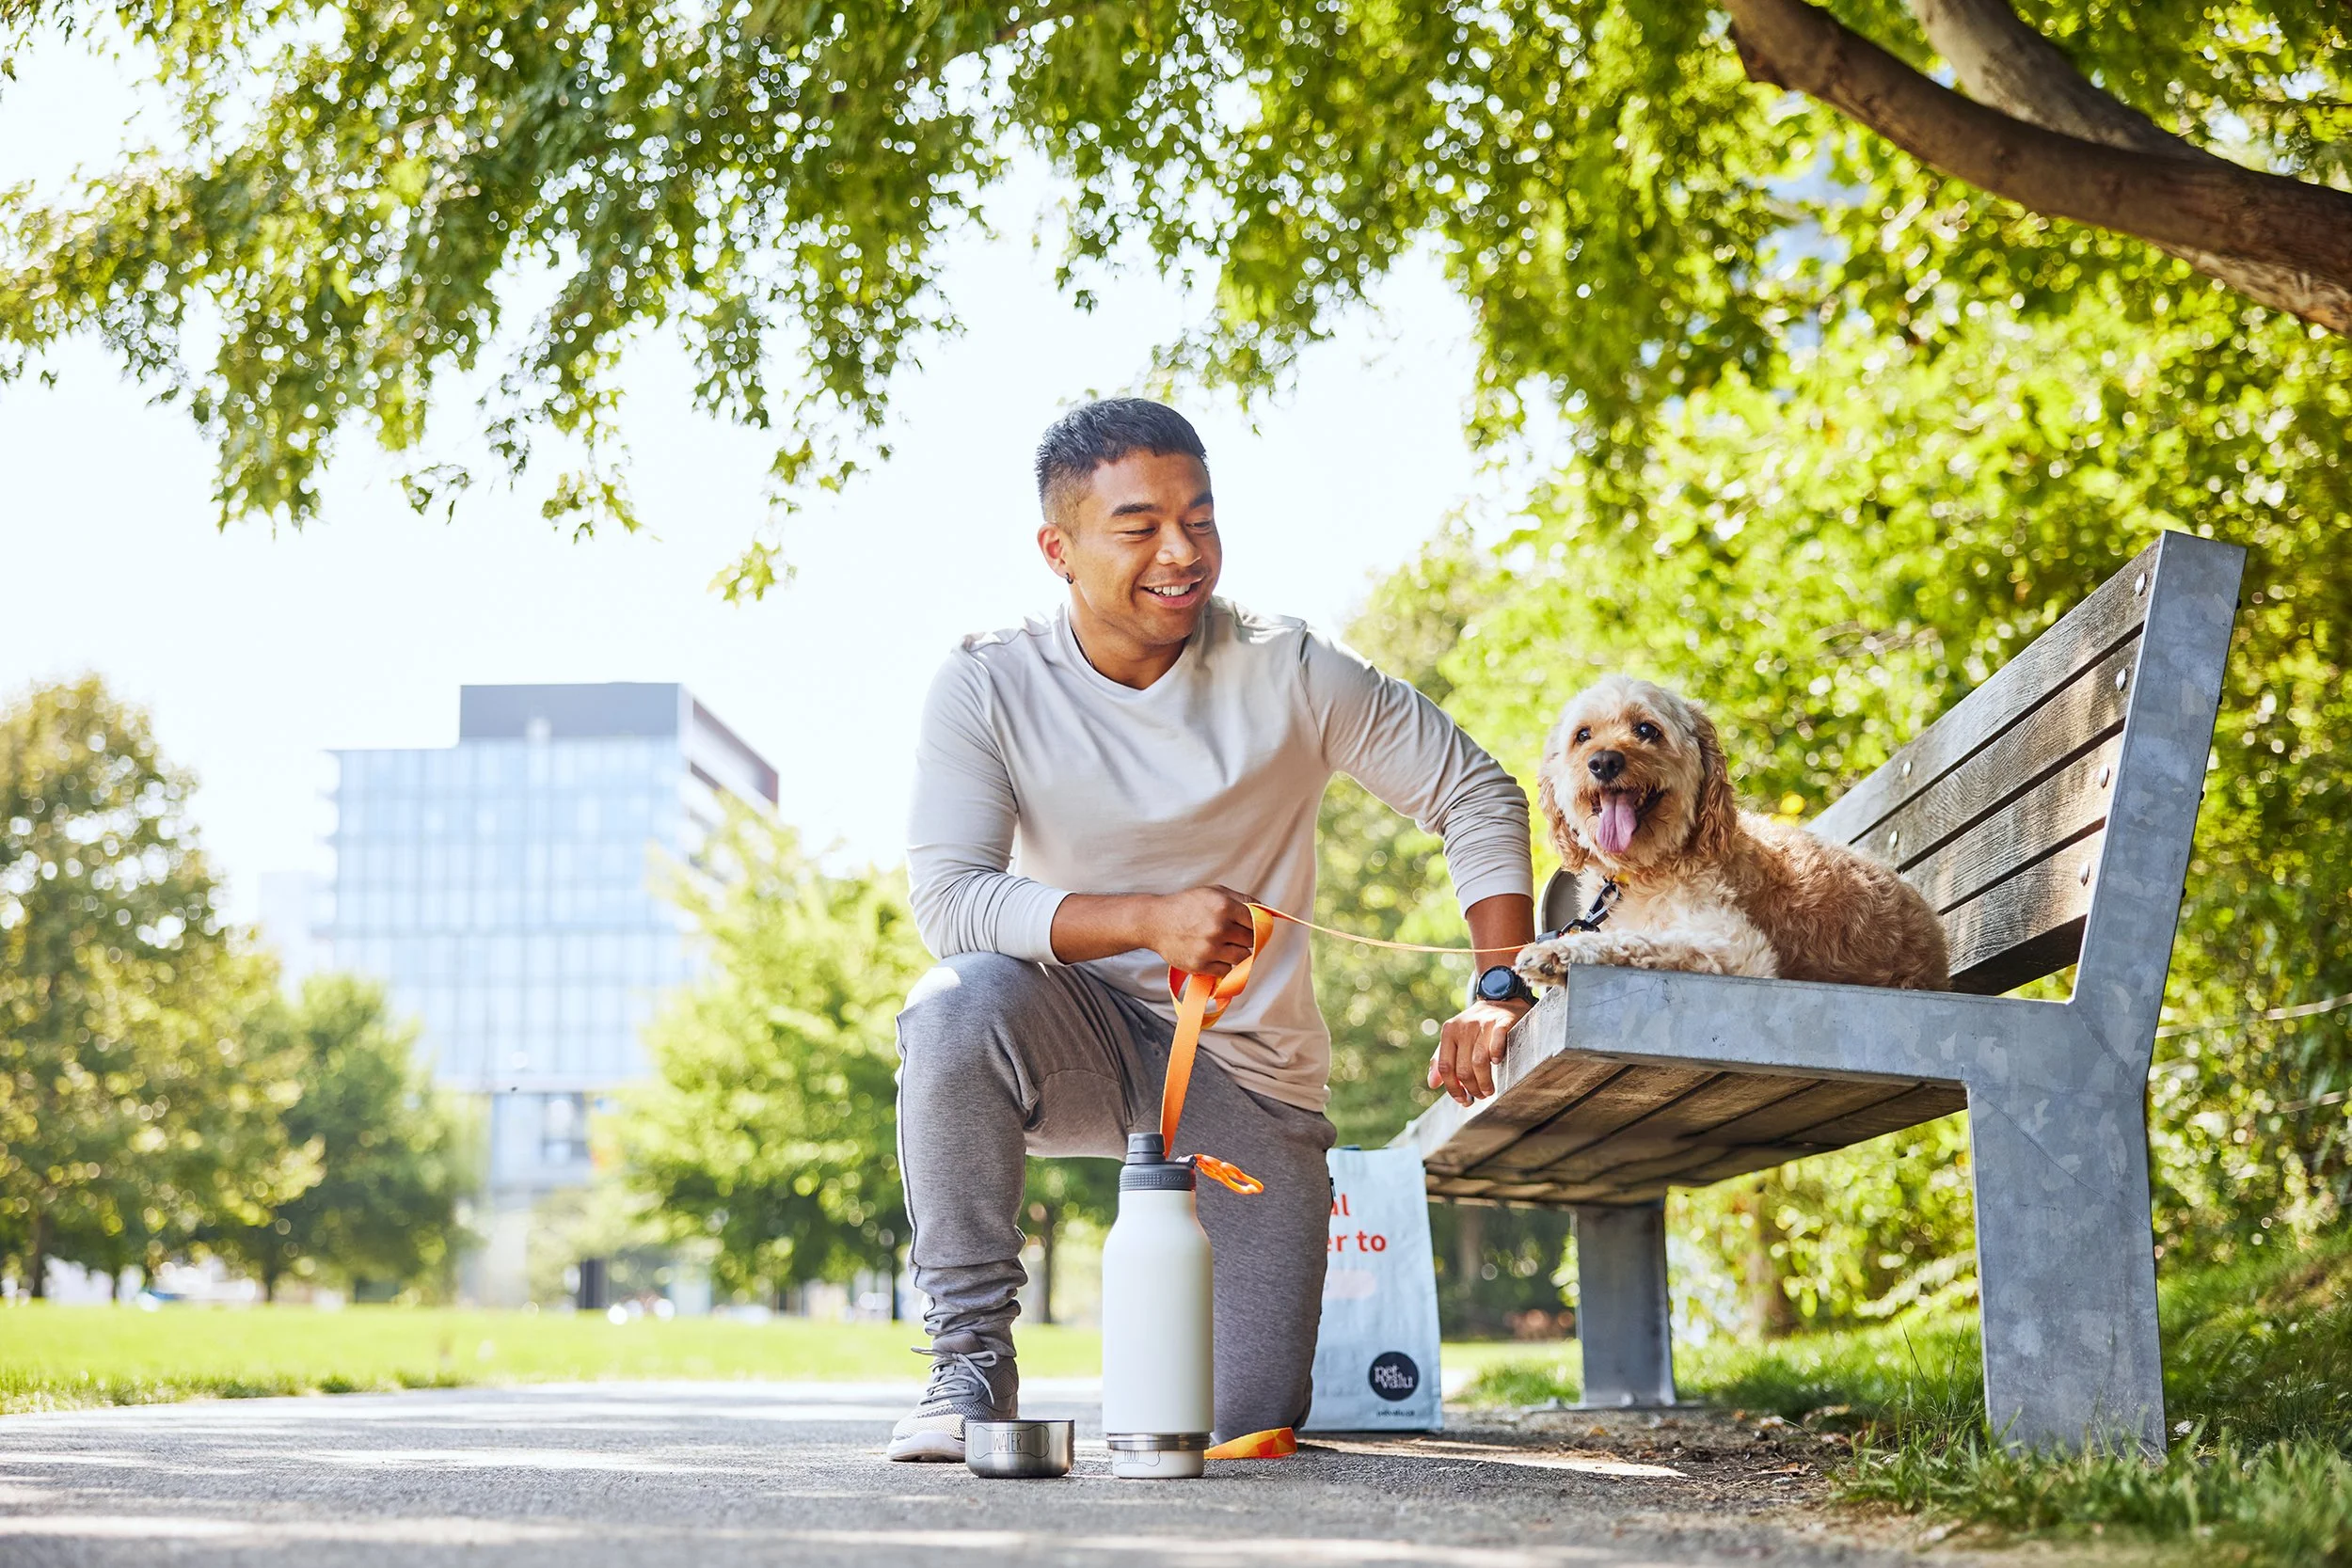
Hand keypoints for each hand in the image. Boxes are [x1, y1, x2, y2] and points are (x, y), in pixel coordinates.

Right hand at [1142, 885, 1259, 978]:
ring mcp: (1210, 948)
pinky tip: (1215, 955)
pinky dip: (1224, 965)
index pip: (1256, 922)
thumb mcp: (1214, 892)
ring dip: (1237, 953)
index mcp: (1224, 907)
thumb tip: (1267, 910)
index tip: (1251, 928)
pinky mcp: (1201, 964)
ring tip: (1225, 946)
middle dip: (1246, 939)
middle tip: (1236, 936)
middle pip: (1252, 941)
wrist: (1155, 922)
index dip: (1257, 925)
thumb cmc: (1186, 905)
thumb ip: (1242, 900)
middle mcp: (1219, 928)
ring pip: (1242, 957)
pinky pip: (1227, 970)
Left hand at [1428, 997, 1529, 1105]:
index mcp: (1449, 1032)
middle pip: (1463, 1069)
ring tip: (1489, 1090)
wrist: (1500, 1001)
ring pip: (1479, 1062)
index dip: (1453, 1088)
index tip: (1462, 1100)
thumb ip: (1442, 1060)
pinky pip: (1497, 1043)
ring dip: (1484, 1082)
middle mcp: (1463, 1027)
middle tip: (1480, 1096)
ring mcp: (1482, 1023)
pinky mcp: (1501, 1022)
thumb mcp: (1455, 1039)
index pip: (1445, 1067)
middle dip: (1472, 1089)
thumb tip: (1432, 1084)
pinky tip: (1498, 1064)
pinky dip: (1496, 1055)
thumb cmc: (1475, 1027)